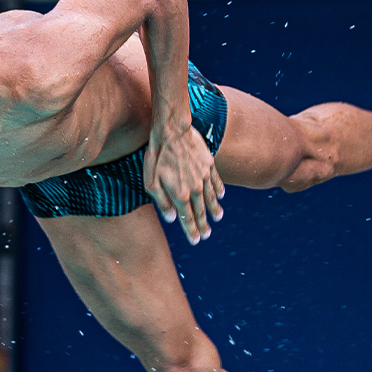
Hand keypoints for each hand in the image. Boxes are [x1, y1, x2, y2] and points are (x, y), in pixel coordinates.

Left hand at [144, 123, 223, 243]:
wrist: (172, 131)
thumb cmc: (157, 156)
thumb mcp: (151, 181)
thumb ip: (162, 202)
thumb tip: (172, 219)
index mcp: (180, 195)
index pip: (187, 218)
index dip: (191, 231)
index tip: (195, 241)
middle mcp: (195, 188)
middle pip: (201, 211)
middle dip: (203, 225)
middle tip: (206, 235)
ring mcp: (204, 176)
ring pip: (211, 198)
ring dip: (214, 210)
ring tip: (217, 218)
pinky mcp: (209, 164)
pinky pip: (216, 181)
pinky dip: (219, 190)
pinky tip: (221, 196)